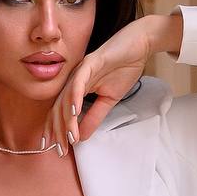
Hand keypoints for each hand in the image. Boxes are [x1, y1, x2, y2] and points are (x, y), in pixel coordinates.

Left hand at [43, 12, 182, 152]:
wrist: (139, 45)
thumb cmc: (124, 68)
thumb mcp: (109, 100)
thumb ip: (94, 117)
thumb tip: (82, 137)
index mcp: (76, 88)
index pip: (61, 113)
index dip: (57, 131)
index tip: (57, 150)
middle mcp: (74, 80)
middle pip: (59, 108)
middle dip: (58, 131)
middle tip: (59, 150)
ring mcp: (80, 70)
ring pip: (67, 98)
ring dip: (66, 119)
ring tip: (68, 137)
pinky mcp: (90, 62)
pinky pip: (78, 82)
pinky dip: (74, 97)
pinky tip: (73, 112)